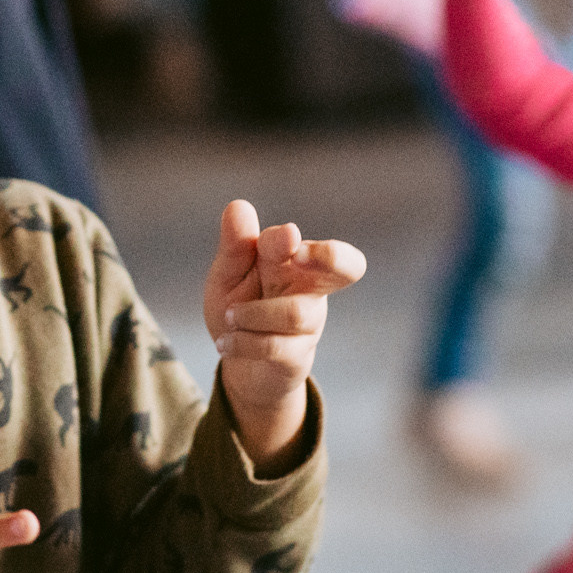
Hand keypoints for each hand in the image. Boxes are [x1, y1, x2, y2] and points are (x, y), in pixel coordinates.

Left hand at [203, 200, 365, 471]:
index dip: (300, 242)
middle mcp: (310, 289)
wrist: (240, 368)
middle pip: (348, 266)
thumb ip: (236, 246)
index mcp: (295, 262)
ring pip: (295, 313)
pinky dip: (242, 342)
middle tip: (303, 253)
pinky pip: (275, 346)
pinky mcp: (297, 356)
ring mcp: (308, 324)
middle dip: (334, 255)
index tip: (286, 237)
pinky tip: (224, 343)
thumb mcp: (228, 276)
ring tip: (229, 317)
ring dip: (251, 314)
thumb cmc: (239, 311)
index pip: (314, 246)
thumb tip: (238, 205)